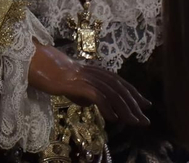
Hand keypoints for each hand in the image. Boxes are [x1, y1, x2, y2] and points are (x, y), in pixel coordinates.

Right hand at [28, 42, 151, 125]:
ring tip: (134, 122)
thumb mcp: (77, 88)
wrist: (42, 65)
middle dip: (135, 105)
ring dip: (125, 109)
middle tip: (145, 120)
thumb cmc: (58, 76)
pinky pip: (97, 96)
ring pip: (113, 94)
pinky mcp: (79, 84)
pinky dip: (107, 107)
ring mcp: (89, 78)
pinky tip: (113, 118)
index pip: (121, 84)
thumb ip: (88, 95)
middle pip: (121, 90)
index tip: (146, 105)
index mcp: (99, 74)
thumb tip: (96, 105)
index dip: (135, 94)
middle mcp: (97, 74)